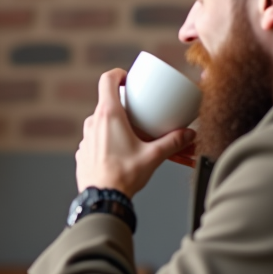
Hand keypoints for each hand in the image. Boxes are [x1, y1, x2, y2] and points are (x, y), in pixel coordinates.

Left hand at [75, 70, 197, 195]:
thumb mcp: (153, 156)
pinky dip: (108, 141)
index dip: (118, 74)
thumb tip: (189, 135)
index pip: (107, 80)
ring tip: (132, 137)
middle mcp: (93, 123)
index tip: (129, 80)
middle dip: (125, 107)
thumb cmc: (123, 176)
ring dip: (116, 126)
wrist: (102, 199)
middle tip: (140, 115)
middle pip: (107, 103)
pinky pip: (96, 140)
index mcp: (109, 115)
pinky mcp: (83, 152)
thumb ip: (173, 142)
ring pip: (101, 123)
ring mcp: (86, 138)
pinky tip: (120, 153)